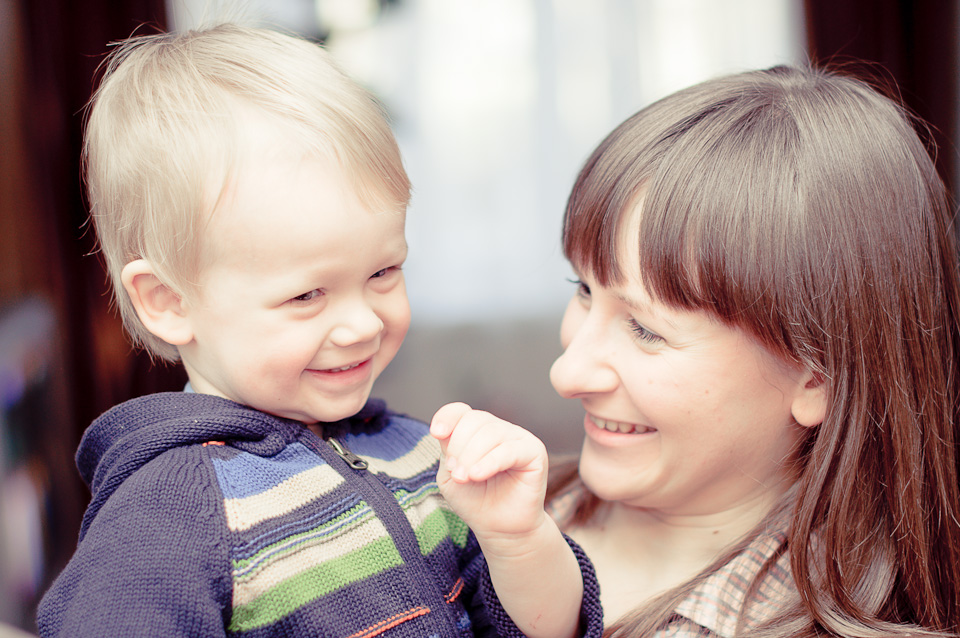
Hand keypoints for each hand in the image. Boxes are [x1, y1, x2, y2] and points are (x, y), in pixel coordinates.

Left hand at [430, 402, 548, 539]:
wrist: (499, 528)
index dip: (447, 417)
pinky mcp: (535, 452)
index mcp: (477, 431)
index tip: (436, 433)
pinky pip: (509, 450)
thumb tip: (444, 430)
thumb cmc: (476, 501)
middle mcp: (499, 430)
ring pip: (491, 433)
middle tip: (455, 473)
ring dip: (471, 456)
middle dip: (458, 446)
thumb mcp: (451, 473)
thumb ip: (447, 449)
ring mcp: (518, 438)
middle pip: (474, 420)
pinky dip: (489, 462)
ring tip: (464, 478)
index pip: (461, 412)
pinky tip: (477, 475)